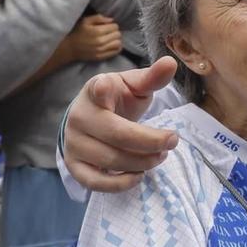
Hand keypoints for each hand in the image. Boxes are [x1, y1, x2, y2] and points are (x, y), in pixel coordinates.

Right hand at [64, 15, 123, 64]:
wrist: (69, 48)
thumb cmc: (77, 32)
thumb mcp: (85, 21)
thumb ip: (99, 18)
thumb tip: (111, 20)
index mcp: (97, 31)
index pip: (115, 27)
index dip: (112, 25)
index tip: (107, 26)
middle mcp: (100, 41)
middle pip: (118, 35)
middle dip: (115, 32)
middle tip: (109, 32)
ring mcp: (101, 50)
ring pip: (118, 43)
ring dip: (116, 40)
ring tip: (110, 39)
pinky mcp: (100, 57)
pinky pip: (115, 52)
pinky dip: (116, 48)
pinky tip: (111, 45)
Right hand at [64, 56, 180, 191]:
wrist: (90, 118)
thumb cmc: (116, 99)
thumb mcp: (133, 85)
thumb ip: (151, 77)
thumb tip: (170, 63)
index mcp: (95, 91)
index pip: (97, 89)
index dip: (101, 89)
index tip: (105, 87)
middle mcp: (79, 117)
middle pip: (117, 134)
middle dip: (151, 141)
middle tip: (173, 141)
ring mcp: (74, 143)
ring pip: (111, 160)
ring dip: (142, 162)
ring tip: (161, 156)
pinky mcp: (74, 166)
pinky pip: (95, 182)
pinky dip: (119, 184)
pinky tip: (139, 175)